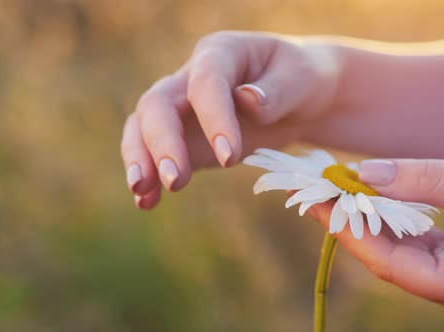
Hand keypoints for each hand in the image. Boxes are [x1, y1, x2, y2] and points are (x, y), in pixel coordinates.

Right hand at [121, 31, 341, 208]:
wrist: (299, 97)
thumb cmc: (302, 79)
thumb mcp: (303, 78)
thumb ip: (278, 90)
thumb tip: (247, 100)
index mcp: (221, 53)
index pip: (206, 83)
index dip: (213, 118)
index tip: (230, 158)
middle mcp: (190, 77)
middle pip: (158, 104)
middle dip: (162, 142)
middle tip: (176, 181)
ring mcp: (182, 109)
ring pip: (143, 127)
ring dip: (140, 159)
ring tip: (142, 193)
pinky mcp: (183, 139)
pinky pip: (155, 155)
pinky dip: (150, 178)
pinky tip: (146, 203)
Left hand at [307, 159, 443, 324]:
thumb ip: (428, 179)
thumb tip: (364, 173)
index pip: (388, 261)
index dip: (347, 228)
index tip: (315, 198)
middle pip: (387, 257)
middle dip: (351, 222)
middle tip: (314, 190)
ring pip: (400, 250)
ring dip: (369, 218)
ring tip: (334, 190)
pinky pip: (419, 242)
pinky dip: (394, 218)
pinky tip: (372, 198)